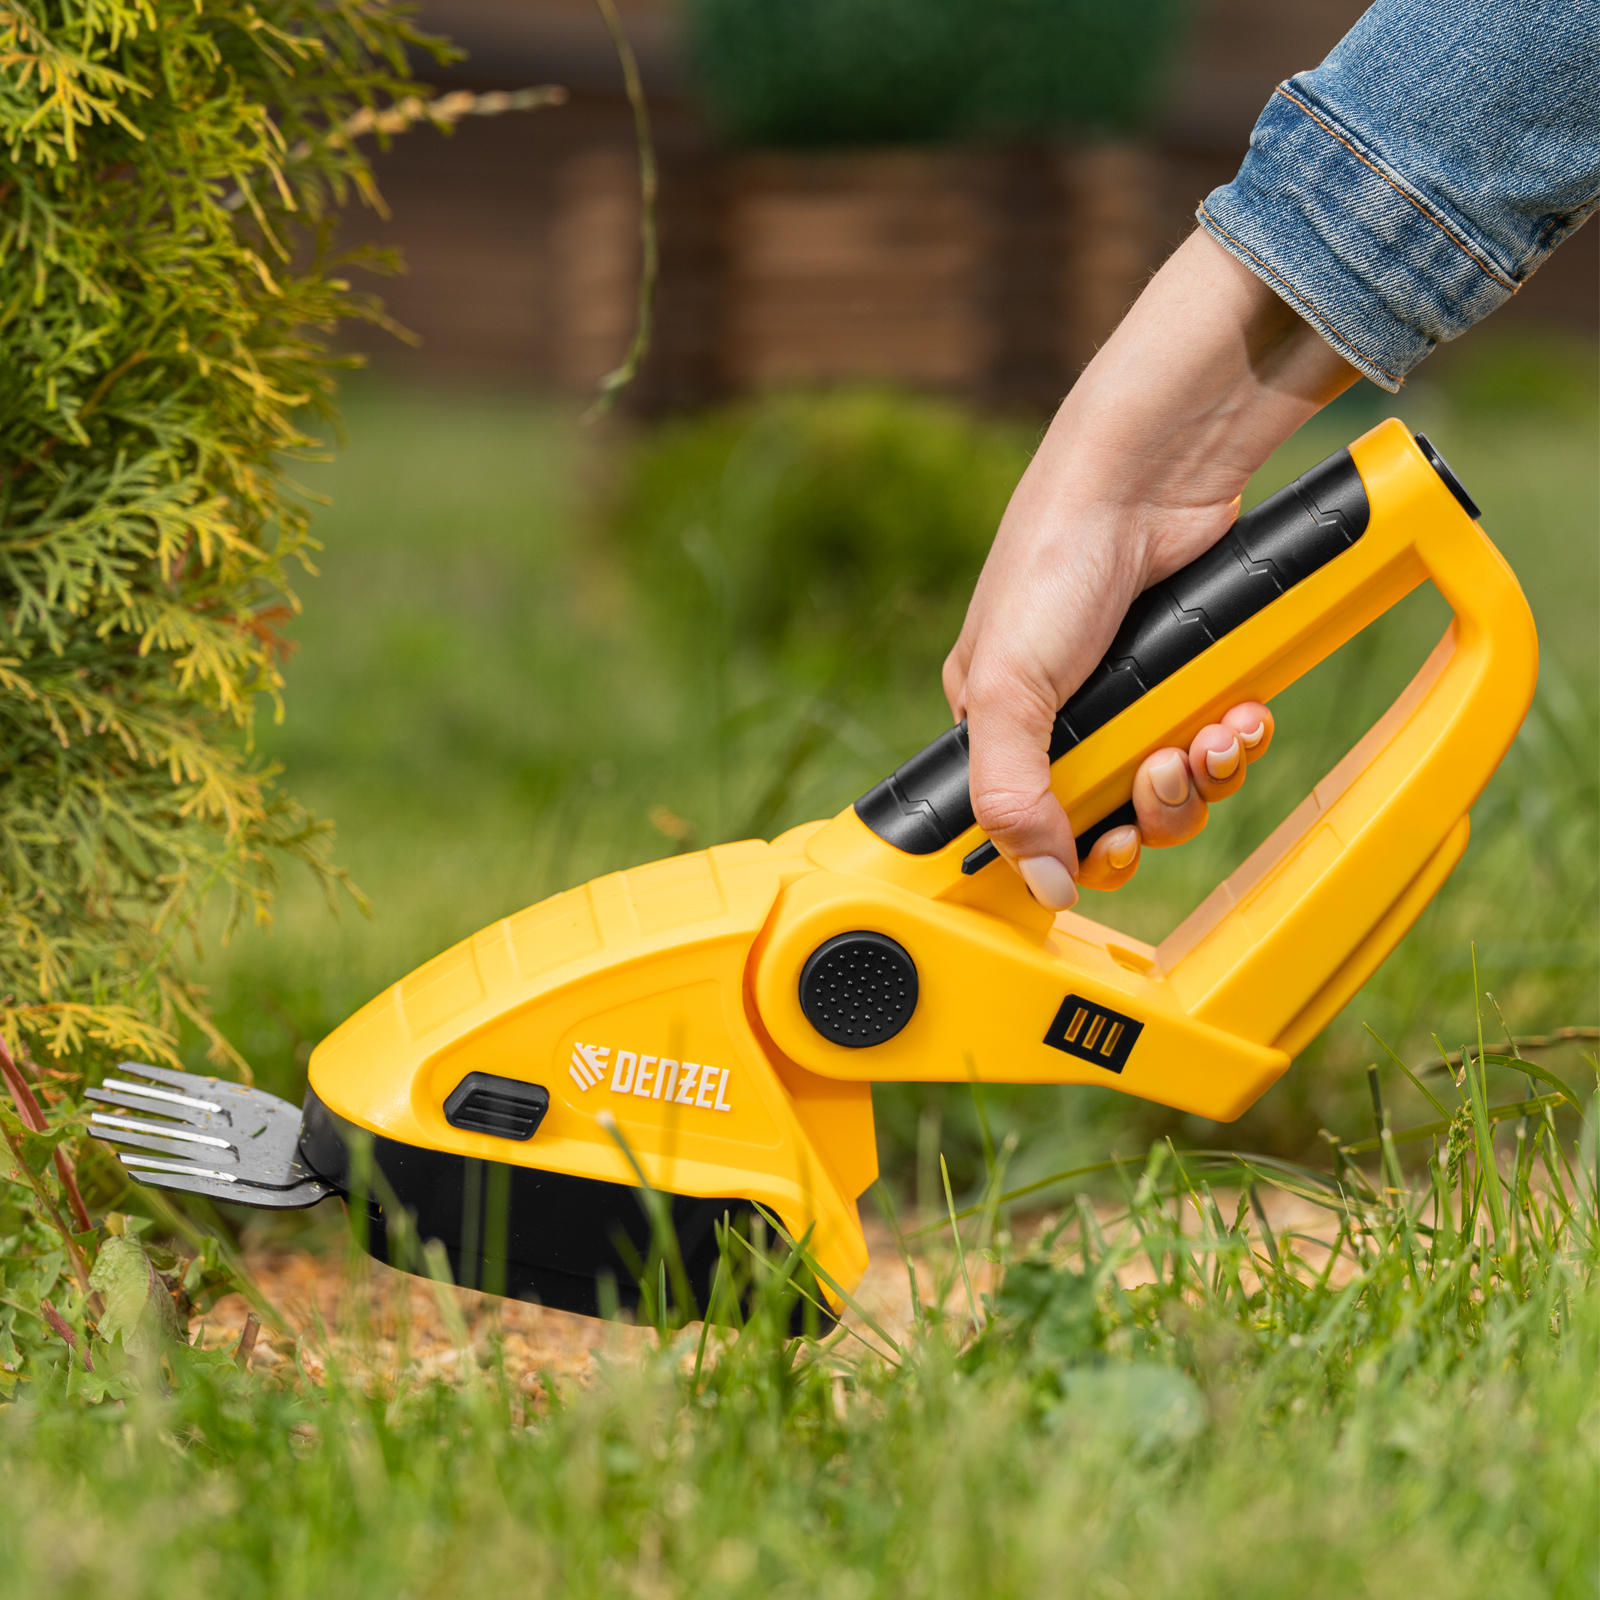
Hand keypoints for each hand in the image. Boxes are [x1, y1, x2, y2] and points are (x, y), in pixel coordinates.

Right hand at [944, 230, 1358, 910]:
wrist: (1148, 476)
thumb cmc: (1054, 562)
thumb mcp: (1010, 689)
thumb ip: (1011, 797)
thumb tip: (1041, 885)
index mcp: (1001, 728)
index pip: (1033, 829)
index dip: (1077, 851)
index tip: (1109, 844)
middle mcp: (1065, 721)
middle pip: (1115, 819)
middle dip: (1153, 810)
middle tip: (1167, 771)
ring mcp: (1132, 699)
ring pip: (1174, 789)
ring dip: (1203, 777)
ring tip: (1212, 736)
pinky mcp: (1189, 676)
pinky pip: (1217, 744)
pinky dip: (1235, 740)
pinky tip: (1239, 714)